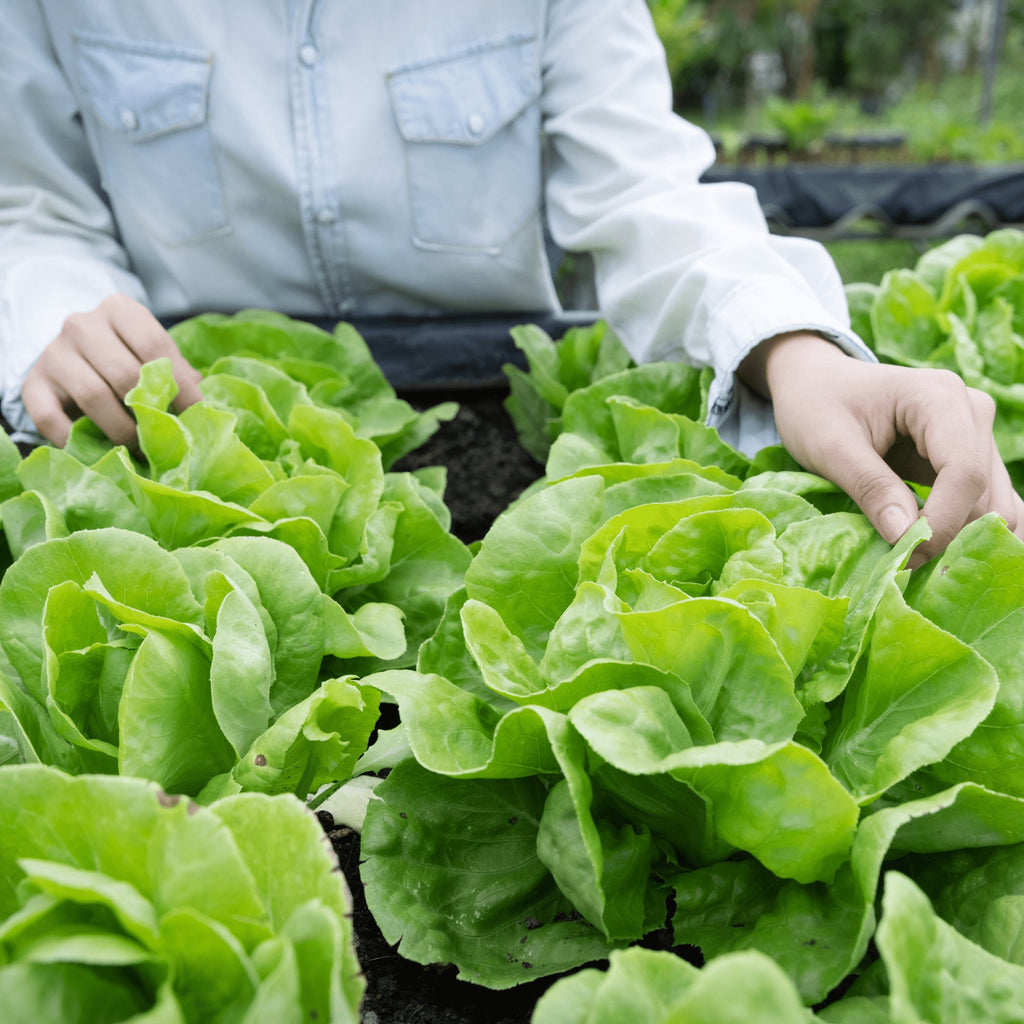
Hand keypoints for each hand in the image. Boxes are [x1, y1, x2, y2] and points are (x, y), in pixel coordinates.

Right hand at [22, 294, 202, 447]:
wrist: (69, 355)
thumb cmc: (123, 356)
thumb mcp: (149, 353)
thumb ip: (174, 372)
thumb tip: (202, 408)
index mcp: (119, 310)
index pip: (155, 345)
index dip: (180, 385)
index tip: (195, 414)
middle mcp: (82, 325)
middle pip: (125, 373)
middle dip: (150, 411)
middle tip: (165, 437)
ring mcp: (53, 353)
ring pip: (93, 395)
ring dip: (121, 430)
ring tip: (139, 448)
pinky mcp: (33, 384)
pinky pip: (50, 417)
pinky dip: (75, 439)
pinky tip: (97, 449)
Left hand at [740, 331, 1023, 566]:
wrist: (816, 382)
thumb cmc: (815, 406)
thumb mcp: (829, 446)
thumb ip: (870, 488)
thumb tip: (906, 538)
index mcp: (938, 397)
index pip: (963, 472)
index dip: (942, 523)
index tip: (906, 557)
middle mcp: (971, 412)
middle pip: (986, 493)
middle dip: (951, 537)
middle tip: (905, 569)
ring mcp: (977, 435)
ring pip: (996, 504)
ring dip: (962, 541)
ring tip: (917, 566)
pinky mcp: (971, 458)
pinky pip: (986, 504)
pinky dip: (966, 533)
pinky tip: (938, 557)